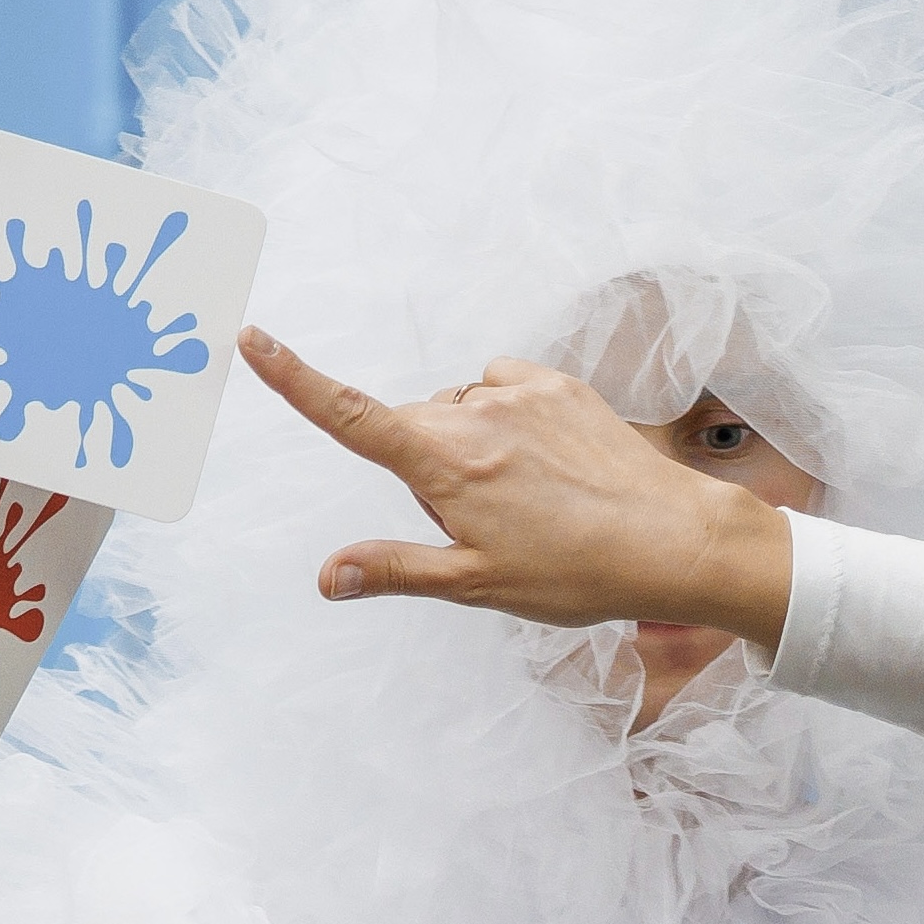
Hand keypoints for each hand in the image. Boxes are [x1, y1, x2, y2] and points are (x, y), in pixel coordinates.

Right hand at [241, 332, 797, 644]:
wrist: (673, 540)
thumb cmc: (576, 573)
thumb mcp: (478, 585)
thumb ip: (396, 569)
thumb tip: (327, 576)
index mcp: (444, 462)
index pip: (350, 415)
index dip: (294, 379)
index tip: (251, 338)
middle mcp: (474, 412)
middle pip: (411, 429)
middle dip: (425, 469)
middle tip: (485, 525)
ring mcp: (518, 392)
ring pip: (458, 412)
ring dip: (469, 447)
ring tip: (527, 501)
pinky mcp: (556, 383)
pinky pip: (502, 390)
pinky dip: (506, 421)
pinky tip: (545, 465)